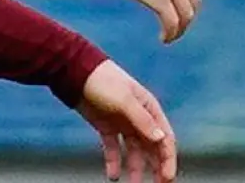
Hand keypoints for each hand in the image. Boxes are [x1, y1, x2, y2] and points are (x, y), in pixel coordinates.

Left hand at [76, 60, 177, 182]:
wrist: (76, 73)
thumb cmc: (104, 81)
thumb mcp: (124, 100)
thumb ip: (142, 120)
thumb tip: (160, 138)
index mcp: (150, 109)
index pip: (165, 138)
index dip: (168, 159)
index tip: (167, 178)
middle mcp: (139, 118)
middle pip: (152, 147)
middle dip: (156, 166)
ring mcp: (123, 123)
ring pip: (133, 151)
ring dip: (135, 167)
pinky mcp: (107, 127)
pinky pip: (113, 149)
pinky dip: (114, 161)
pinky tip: (113, 174)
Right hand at [100, 0, 199, 43]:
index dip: (185, 2)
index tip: (176, 12)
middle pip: (193, 2)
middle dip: (186, 19)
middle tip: (176, 30)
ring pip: (186, 15)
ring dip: (180, 30)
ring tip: (170, 38)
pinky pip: (172, 21)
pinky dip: (171, 33)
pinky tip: (163, 39)